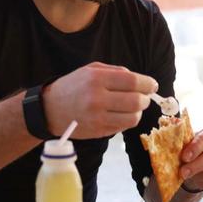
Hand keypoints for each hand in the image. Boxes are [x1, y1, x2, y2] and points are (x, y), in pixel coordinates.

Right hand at [42, 62, 156, 138]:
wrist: (50, 109)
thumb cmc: (73, 86)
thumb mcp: (91, 70)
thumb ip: (116, 72)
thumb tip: (142, 81)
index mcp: (97, 79)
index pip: (132, 81)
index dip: (147, 84)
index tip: (152, 85)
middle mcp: (97, 98)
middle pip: (136, 101)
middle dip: (145, 99)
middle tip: (144, 97)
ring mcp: (98, 117)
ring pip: (133, 117)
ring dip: (138, 112)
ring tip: (134, 107)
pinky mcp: (98, 131)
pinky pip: (123, 127)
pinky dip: (127, 120)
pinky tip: (122, 114)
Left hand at [179, 127, 202, 191]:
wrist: (200, 162)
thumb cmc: (193, 149)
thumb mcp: (187, 143)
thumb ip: (182, 143)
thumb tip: (168, 148)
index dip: (195, 148)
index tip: (184, 157)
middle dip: (196, 165)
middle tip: (182, 172)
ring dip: (198, 176)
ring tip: (187, 176)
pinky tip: (197, 179)